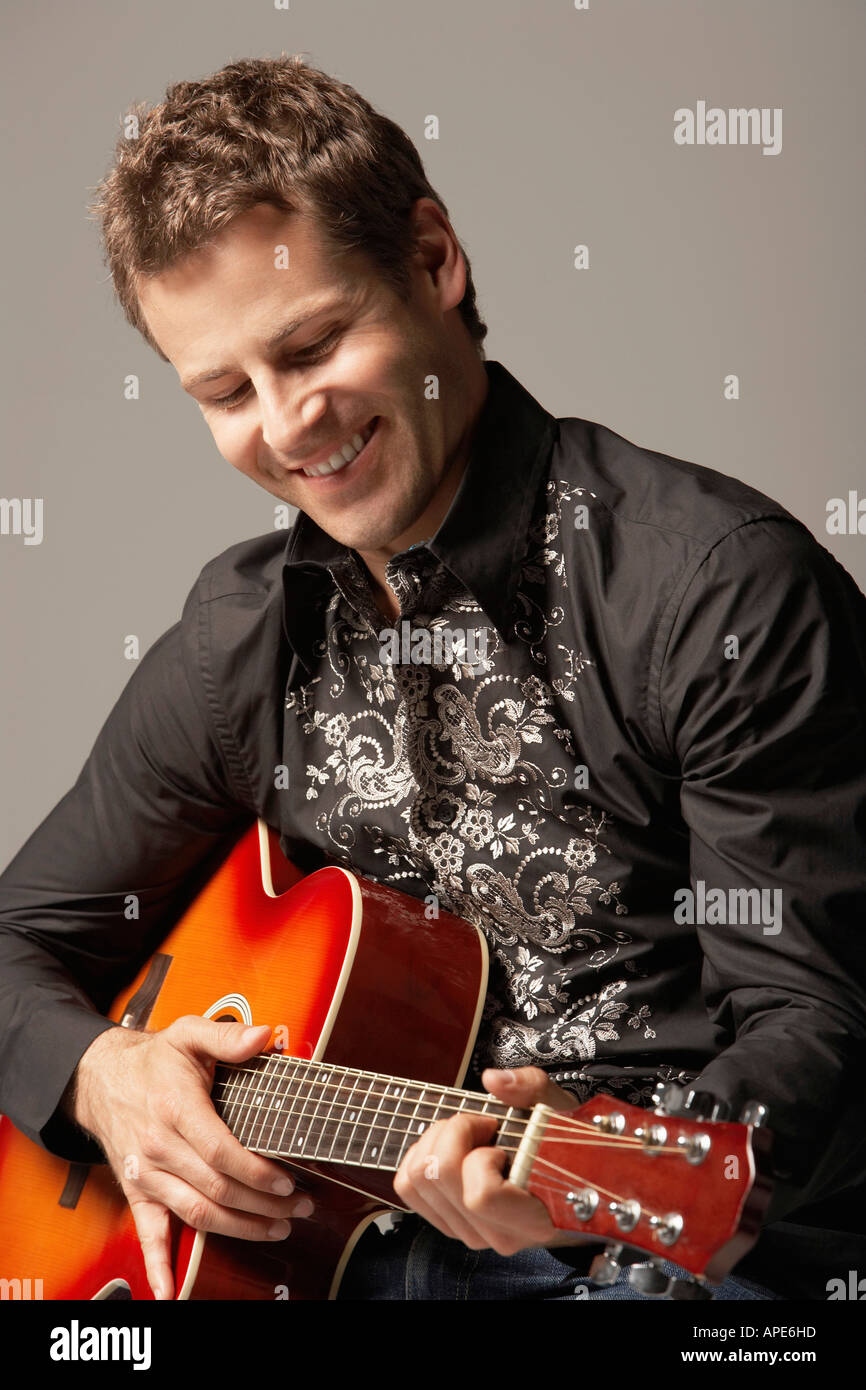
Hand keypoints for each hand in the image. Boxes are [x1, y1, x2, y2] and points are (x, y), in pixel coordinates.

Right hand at [68, 1018, 312, 1299]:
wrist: (101, 1078)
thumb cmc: (154, 1060)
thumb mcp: (190, 1035)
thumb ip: (228, 1036)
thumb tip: (264, 1037)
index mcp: (177, 1110)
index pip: (222, 1152)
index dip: (258, 1173)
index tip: (287, 1181)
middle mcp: (159, 1147)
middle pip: (217, 1189)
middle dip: (263, 1204)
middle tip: (298, 1207)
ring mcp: (147, 1174)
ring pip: (197, 1213)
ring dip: (239, 1228)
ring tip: (277, 1228)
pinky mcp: (137, 1192)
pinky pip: (148, 1233)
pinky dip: (158, 1265)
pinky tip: (171, 1289)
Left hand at [392, 1065, 579, 1254]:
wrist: (564, 1178)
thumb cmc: (561, 1146)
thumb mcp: (557, 1108)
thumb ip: (531, 1088)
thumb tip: (493, 1081)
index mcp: (533, 1218)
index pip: (480, 1197)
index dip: (481, 1157)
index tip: (499, 1137)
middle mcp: (497, 1235)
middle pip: (438, 1177)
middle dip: (453, 1133)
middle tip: (481, 1125)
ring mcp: (470, 1233)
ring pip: (415, 1181)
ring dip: (436, 1142)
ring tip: (468, 1136)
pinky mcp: (448, 1224)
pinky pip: (406, 1188)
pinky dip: (419, 1156)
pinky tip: (451, 1149)